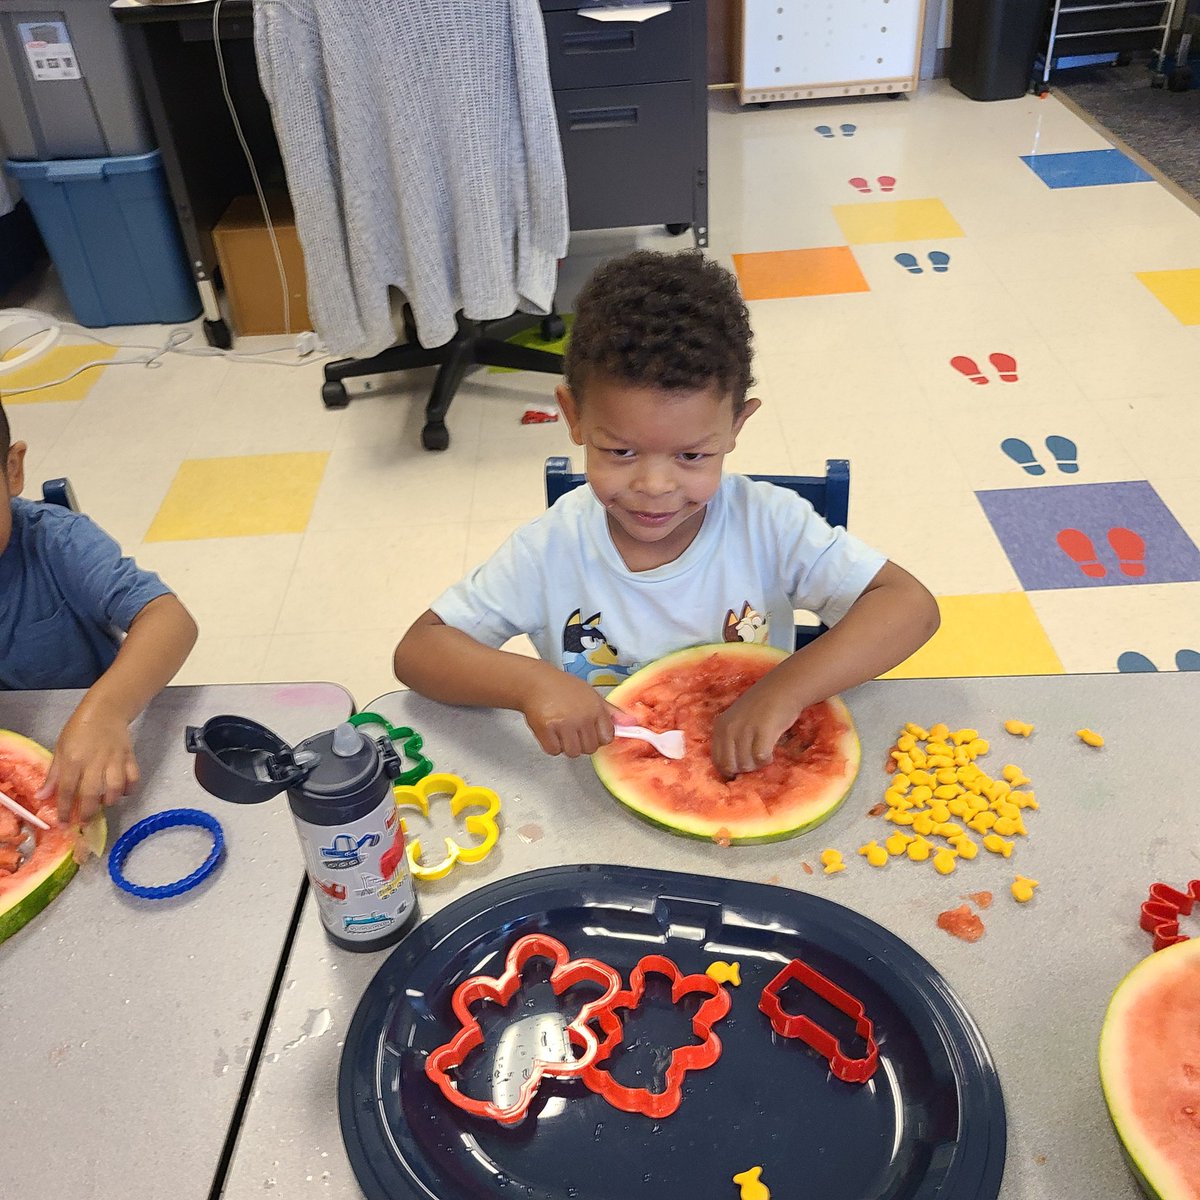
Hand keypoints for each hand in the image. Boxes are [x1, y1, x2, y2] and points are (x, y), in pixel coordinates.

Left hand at [36, 704, 138, 822]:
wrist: (105, 711)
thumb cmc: (79, 729)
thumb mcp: (60, 748)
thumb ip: (54, 774)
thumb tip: (44, 796)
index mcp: (73, 759)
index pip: (67, 789)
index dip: (65, 809)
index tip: (63, 823)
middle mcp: (94, 761)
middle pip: (92, 793)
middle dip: (88, 812)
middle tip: (85, 822)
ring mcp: (114, 759)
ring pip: (115, 787)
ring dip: (109, 801)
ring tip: (104, 804)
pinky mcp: (130, 756)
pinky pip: (133, 777)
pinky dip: (129, 788)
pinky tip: (122, 792)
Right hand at [521, 670, 626, 757]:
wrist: (535, 681)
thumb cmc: (563, 687)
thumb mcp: (592, 695)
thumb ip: (612, 712)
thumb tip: (633, 723)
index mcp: (595, 708)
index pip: (607, 737)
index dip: (598, 736)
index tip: (590, 730)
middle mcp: (582, 717)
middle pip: (590, 748)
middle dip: (581, 741)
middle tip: (572, 727)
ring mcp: (563, 724)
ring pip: (573, 752)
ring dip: (566, 745)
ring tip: (561, 728)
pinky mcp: (545, 729)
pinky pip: (554, 751)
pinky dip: (551, 745)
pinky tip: (550, 730)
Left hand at [710, 673, 801, 777]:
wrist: (783, 687)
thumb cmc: (762, 706)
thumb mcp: (737, 719)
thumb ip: (731, 739)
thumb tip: (732, 769)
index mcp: (720, 727)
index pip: (716, 760)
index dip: (730, 769)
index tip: (743, 766)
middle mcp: (729, 728)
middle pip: (730, 766)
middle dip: (743, 769)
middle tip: (755, 761)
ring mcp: (745, 730)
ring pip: (745, 764)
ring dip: (756, 765)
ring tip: (764, 753)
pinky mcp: (763, 731)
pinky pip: (760, 758)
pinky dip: (767, 760)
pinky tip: (771, 752)